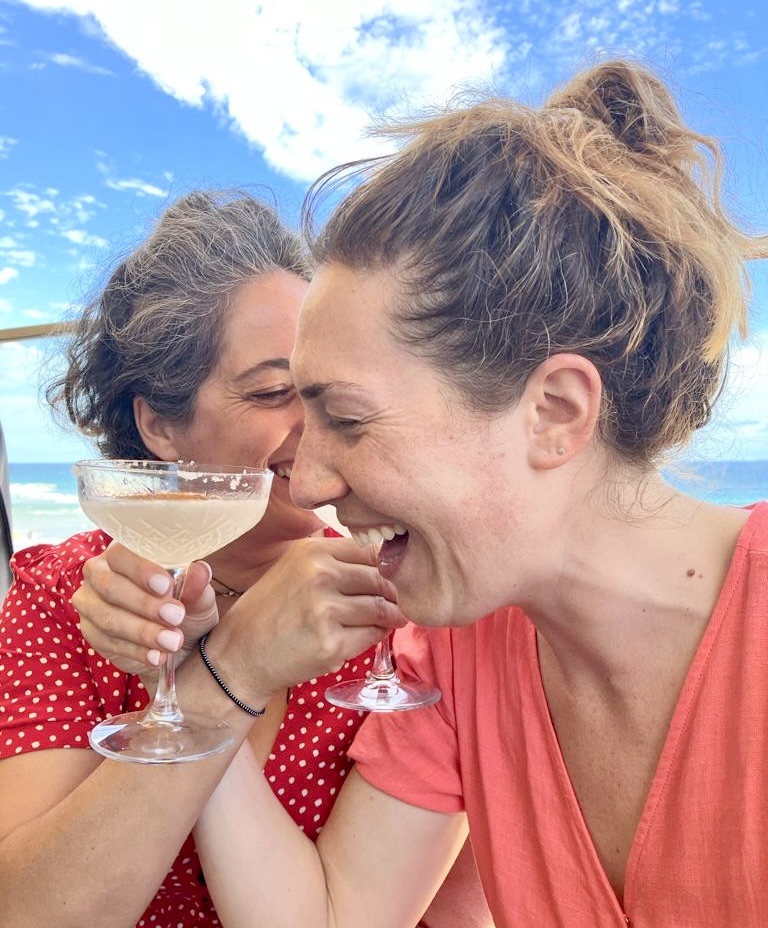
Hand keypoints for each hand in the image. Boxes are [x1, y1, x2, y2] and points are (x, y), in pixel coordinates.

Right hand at [73, 543, 217, 675]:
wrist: (175, 642)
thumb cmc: (184, 607)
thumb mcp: (198, 599)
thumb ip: (197, 586)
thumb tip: (201, 570)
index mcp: (124, 553)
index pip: (122, 553)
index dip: (141, 570)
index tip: (166, 587)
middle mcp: (99, 573)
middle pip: (110, 586)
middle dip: (144, 604)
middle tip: (175, 617)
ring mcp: (89, 603)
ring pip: (108, 618)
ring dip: (142, 632)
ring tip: (172, 642)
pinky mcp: (90, 632)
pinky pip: (107, 642)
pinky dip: (135, 651)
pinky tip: (157, 656)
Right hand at [202, 536, 406, 702]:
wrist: (239, 656)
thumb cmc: (267, 612)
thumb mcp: (292, 569)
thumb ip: (330, 561)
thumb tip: (378, 557)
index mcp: (312, 552)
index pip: (368, 551)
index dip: (384, 567)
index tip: (390, 577)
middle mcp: (320, 575)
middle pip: (379, 579)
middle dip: (392, 592)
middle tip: (396, 601)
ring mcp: (326, 610)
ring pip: (380, 607)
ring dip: (390, 615)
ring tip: (391, 618)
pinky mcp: (332, 643)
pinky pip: (372, 634)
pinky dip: (378, 635)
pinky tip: (373, 634)